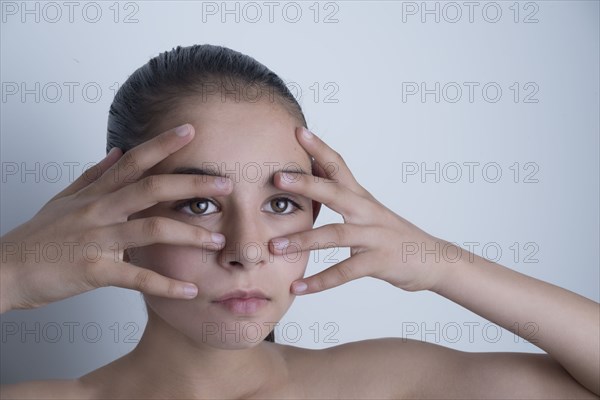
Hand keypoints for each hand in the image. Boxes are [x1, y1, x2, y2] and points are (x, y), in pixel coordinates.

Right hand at [0, 124, 231, 312]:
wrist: (5, 269)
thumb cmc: (40, 235)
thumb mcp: (66, 198)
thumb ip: (95, 174)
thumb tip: (118, 150)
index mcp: (97, 193)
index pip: (134, 160)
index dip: (163, 144)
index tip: (190, 130)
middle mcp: (100, 210)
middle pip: (151, 188)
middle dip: (191, 184)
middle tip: (226, 184)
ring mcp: (98, 239)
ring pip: (151, 229)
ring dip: (190, 234)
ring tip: (217, 240)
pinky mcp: (94, 269)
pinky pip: (137, 278)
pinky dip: (166, 285)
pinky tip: (189, 290)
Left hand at [268, 127, 459, 294]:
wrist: (433, 259)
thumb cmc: (393, 234)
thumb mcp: (368, 210)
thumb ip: (343, 195)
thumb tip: (314, 174)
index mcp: (361, 197)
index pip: (338, 166)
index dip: (319, 147)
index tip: (298, 130)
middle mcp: (367, 212)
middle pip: (335, 192)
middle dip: (306, 183)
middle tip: (277, 178)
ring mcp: (374, 236)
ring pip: (335, 234)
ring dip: (303, 240)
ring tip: (275, 246)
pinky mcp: (378, 261)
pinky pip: (345, 271)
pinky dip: (320, 281)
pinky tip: (299, 287)